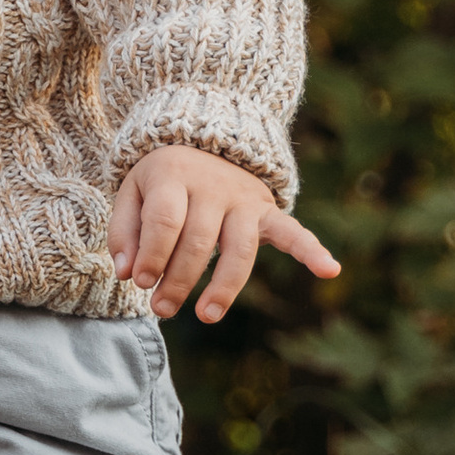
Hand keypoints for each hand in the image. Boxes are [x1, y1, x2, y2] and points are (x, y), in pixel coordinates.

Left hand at [108, 142, 340, 322]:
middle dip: (179, 281)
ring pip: (239, 248)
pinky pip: (294, 231)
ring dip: (224, 286)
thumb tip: (126, 273)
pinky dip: (312, 250)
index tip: (140, 283)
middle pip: (199, 241)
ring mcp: (244, 199)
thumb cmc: (162, 178)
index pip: (166, 221)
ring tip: (206, 316)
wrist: (204, 137)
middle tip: (160, 310)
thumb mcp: (133, 191)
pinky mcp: (267, 211)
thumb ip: (125, 231)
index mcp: (174, 175)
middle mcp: (213, 186)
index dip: (153, 256)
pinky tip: (330, 270)